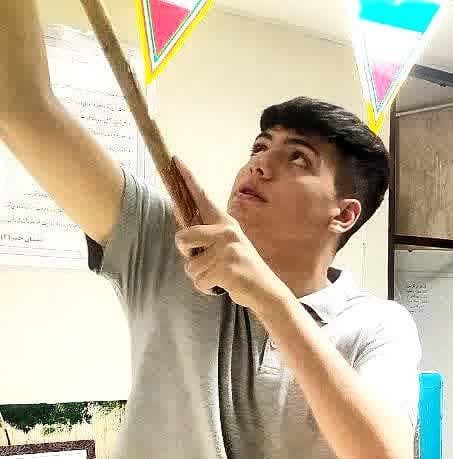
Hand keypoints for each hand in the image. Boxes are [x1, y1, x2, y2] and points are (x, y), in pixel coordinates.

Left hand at [173, 158, 289, 311]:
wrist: (266, 291)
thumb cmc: (241, 269)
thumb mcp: (225, 247)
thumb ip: (203, 234)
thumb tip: (179, 218)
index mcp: (225, 223)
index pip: (202, 197)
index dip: (187, 178)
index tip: (175, 159)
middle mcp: (227, 230)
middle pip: (182, 237)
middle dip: (187, 255)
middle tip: (209, 262)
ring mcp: (228, 247)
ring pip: (189, 265)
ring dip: (200, 276)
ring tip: (220, 276)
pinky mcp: (227, 266)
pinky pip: (198, 280)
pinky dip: (206, 288)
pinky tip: (223, 285)